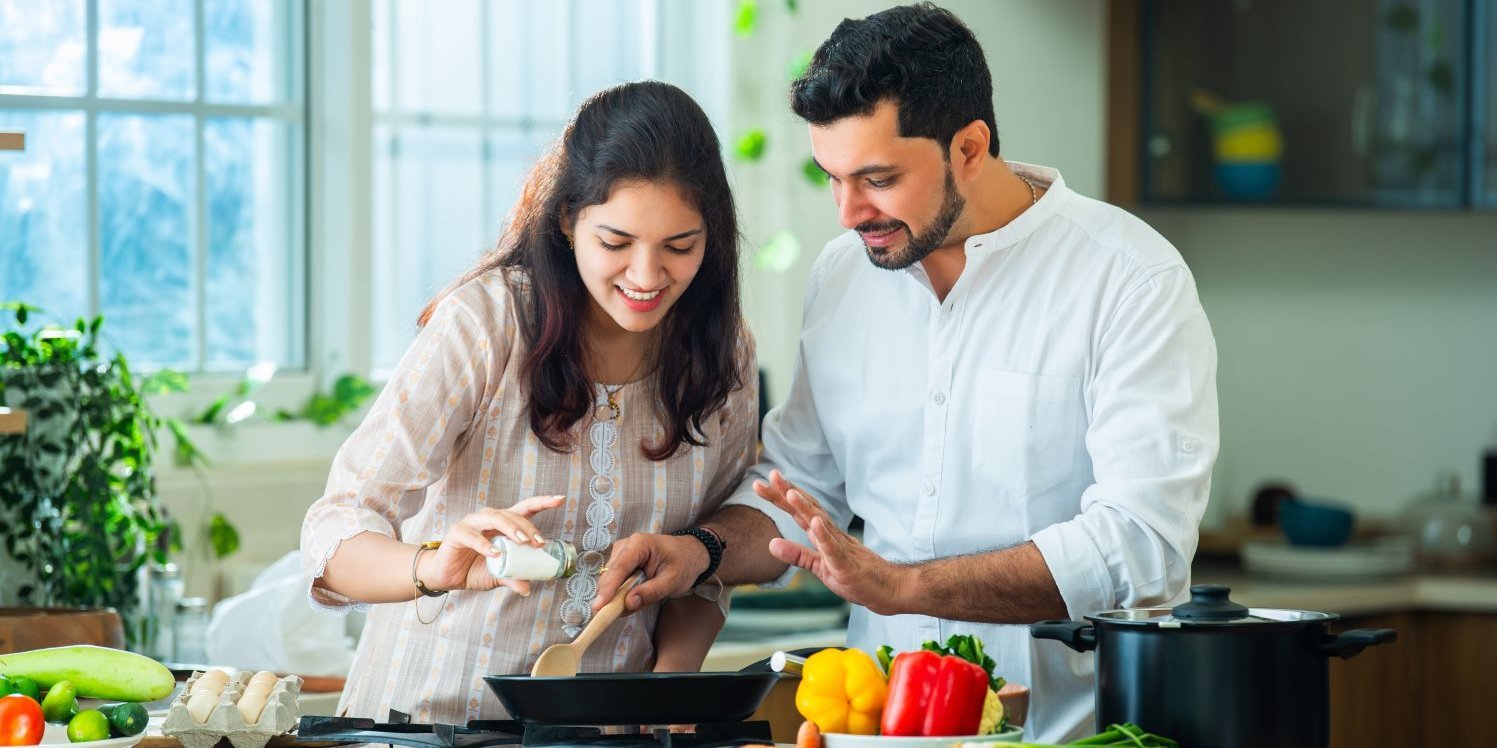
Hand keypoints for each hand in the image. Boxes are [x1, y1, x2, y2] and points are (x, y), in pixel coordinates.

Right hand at [417, 495, 565, 595]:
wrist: (447, 577)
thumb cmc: (474, 570)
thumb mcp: (498, 575)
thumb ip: (513, 577)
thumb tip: (527, 588)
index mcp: (503, 525)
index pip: (525, 508)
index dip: (542, 502)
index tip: (560, 499)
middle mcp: (489, 519)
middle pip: (512, 514)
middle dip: (528, 526)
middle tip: (539, 542)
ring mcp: (472, 523)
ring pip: (494, 517)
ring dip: (511, 528)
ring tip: (522, 542)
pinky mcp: (457, 533)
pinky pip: (472, 535)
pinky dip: (484, 544)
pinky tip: (495, 554)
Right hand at [593, 532, 708, 614]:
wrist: (691, 554)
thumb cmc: (684, 564)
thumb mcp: (672, 581)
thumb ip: (650, 592)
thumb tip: (628, 603)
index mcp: (640, 544)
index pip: (619, 568)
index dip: (608, 588)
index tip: (599, 606)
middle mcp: (626, 545)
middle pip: (610, 574)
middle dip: (612, 595)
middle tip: (622, 612)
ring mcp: (622, 553)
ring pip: (610, 579)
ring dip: (618, 594)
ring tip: (638, 599)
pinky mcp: (622, 561)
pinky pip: (615, 580)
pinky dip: (622, 591)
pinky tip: (636, 594)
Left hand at [755, 469, 912, 615]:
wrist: (887, 590)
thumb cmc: (855, 576)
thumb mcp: (820, 568)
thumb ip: (797, 555)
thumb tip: (770, 544)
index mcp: (822, 536)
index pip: (799, 512)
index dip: (780, 497)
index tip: (760, 484)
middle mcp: (831, 535)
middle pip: (808, 510)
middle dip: (788, 493)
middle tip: (770, 475)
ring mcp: (840, 548)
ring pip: (821, 524)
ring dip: (806, 508)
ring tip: (790, 493)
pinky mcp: (847, 565)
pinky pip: (835, 548)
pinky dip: (824, 535)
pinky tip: (815, 523)